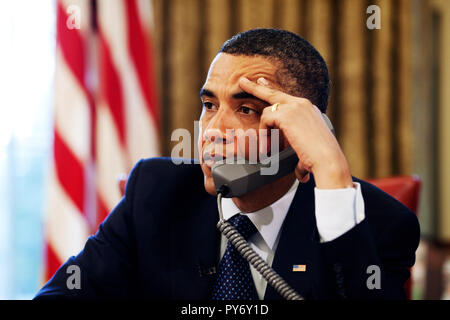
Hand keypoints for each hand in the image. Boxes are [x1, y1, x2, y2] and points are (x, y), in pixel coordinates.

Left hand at [238, 77, 352, 188]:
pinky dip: (264, 135)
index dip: (271, 91)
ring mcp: (295, 107)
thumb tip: (302, 176)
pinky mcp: (287, 114)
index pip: (285, 97)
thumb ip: (301, 160)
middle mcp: (302, 104)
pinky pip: (266, 119)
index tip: (262, 84)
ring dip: (264, 132)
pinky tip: (267, 148)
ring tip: (266, 149)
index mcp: (308, 109)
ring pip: (267, 112)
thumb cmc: (321, 161)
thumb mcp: (309, 155)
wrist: (327, 159)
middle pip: (273, 92)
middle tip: (243, 82)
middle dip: (256, 87)